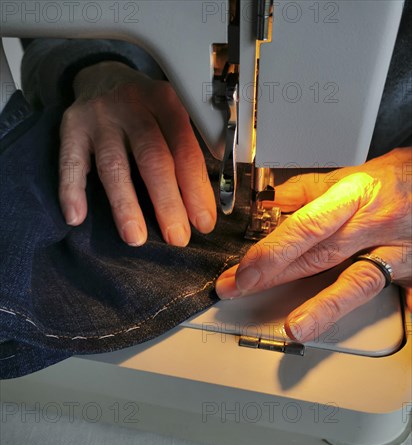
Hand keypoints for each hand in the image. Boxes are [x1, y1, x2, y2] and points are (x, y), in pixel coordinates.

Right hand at [59, 61, 215, 246]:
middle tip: (177, 237)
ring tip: (135, 237)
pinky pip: (70, 163)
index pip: (185, 151)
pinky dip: (71, 191)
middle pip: (153, 159)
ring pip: (114, 165)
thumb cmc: (145, 110)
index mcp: (167, 104)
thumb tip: (202, 205)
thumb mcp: (172, 116)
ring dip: (125, 205)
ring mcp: (100, 117)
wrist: (103, 75)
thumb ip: (184, 151)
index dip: (196, 190)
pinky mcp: (72, 127)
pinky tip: (76, 217)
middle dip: (166, 202)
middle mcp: (133, 107)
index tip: (203, 222)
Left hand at [216, 148, 411, 341]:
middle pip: (319, 257)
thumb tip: (273, 201)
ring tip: (295, 327)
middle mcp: (374, 225)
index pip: (306, 226)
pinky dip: (385, 313)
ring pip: (357, 282)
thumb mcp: (352, 174)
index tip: (245, 269)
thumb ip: (310, 190)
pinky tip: (361, 325)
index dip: (272, 251)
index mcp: (354, 196)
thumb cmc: (397, 179)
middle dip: (273, 277)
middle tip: (238, 289)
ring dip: (322, 307)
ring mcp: (396, 251)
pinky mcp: (410, 271)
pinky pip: (398, 293)